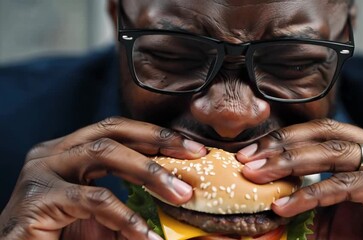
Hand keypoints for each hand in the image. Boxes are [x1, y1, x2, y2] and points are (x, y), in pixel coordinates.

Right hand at [0, 117, 205, 239]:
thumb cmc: (64, 236)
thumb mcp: (106, 213)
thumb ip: (135, 200)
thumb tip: (180, 195)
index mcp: (70, 150)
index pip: (119, 130)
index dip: (158, 135)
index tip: (193, 148)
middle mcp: (54, 152)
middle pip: (113, 132)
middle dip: (158, 141)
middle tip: (195, 156)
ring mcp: (42, 171)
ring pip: (104, 153)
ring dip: (149, 172)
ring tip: (180, 194)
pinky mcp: (37, 197)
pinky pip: (93, 199)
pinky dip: (124, 216)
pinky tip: (145, 234)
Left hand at [236, 118, 362, 239]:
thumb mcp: (332, 209)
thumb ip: (307, 192)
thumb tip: (266, 184)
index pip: (321, 131)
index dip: (284, 137)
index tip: (251, 152)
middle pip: (325, 134)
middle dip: (281, 146)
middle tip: (248, 160)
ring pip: (334, 153)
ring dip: (289, 163)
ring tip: (258, 175)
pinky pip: (346, 185)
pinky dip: (311, 194)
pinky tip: (285, 205)